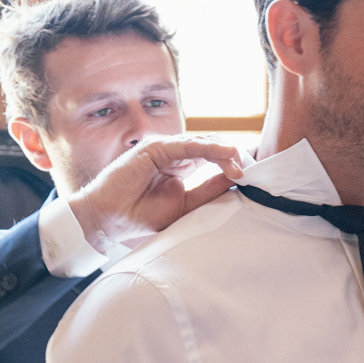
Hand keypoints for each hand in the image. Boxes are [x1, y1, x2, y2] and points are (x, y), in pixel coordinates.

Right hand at [69, 136, 242, 256]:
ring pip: (202, 144)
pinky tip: (224, 153)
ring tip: (240, 164)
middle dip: (233, 156)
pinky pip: (186, 145)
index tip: (254, 173)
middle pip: (211, 147)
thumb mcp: (185, 205)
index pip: (213, 158)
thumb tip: (236, 180)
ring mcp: (163, 149)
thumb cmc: (140, 215)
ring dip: (224, 152)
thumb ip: (208, 190)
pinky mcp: (154, 148)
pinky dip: (207, 148)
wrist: (109, 219)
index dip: (233, 162)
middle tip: (252, 169)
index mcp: (181, 166)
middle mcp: (173, 154)